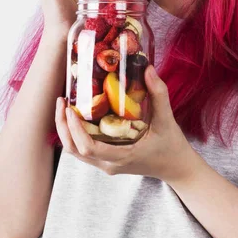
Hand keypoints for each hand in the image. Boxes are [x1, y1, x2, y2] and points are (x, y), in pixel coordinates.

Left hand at [54, 65, 198, 183]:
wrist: (177, 168)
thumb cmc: (172, 146)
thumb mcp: (167, 119)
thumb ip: (159, 94)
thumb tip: (148, 69)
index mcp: (122, 156)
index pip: (88, 148)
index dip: (74, 129)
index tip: (69, 108)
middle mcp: (110, 164)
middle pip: (74, 150)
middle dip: (62, 126)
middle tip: (61, 102)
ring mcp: (106, 165)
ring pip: (75, 152)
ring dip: (66, 131)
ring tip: (64, 107)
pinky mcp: (106, 162)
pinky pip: (83, 151)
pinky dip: (74, 135)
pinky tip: (76, 116)